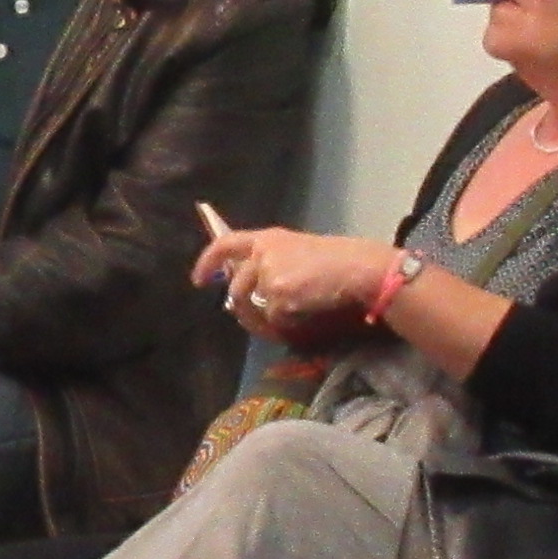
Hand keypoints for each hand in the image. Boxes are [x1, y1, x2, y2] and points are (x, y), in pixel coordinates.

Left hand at [195, 218, 402, 350]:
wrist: (358, 268)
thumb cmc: (337, 260)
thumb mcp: (297, 251)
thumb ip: (270, 264)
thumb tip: (248, 291)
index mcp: (268, 238)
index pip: (226, 243)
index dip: (208, 261)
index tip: (199, 279)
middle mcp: (262, 253)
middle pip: (236, 287)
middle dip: (242, 307)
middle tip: (259, 316)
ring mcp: (268, 274)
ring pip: (255, 307)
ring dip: (268, 316)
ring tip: (297, 308)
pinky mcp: (277, 294)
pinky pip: (275, 318)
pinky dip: (289, 321)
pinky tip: (308, 309)